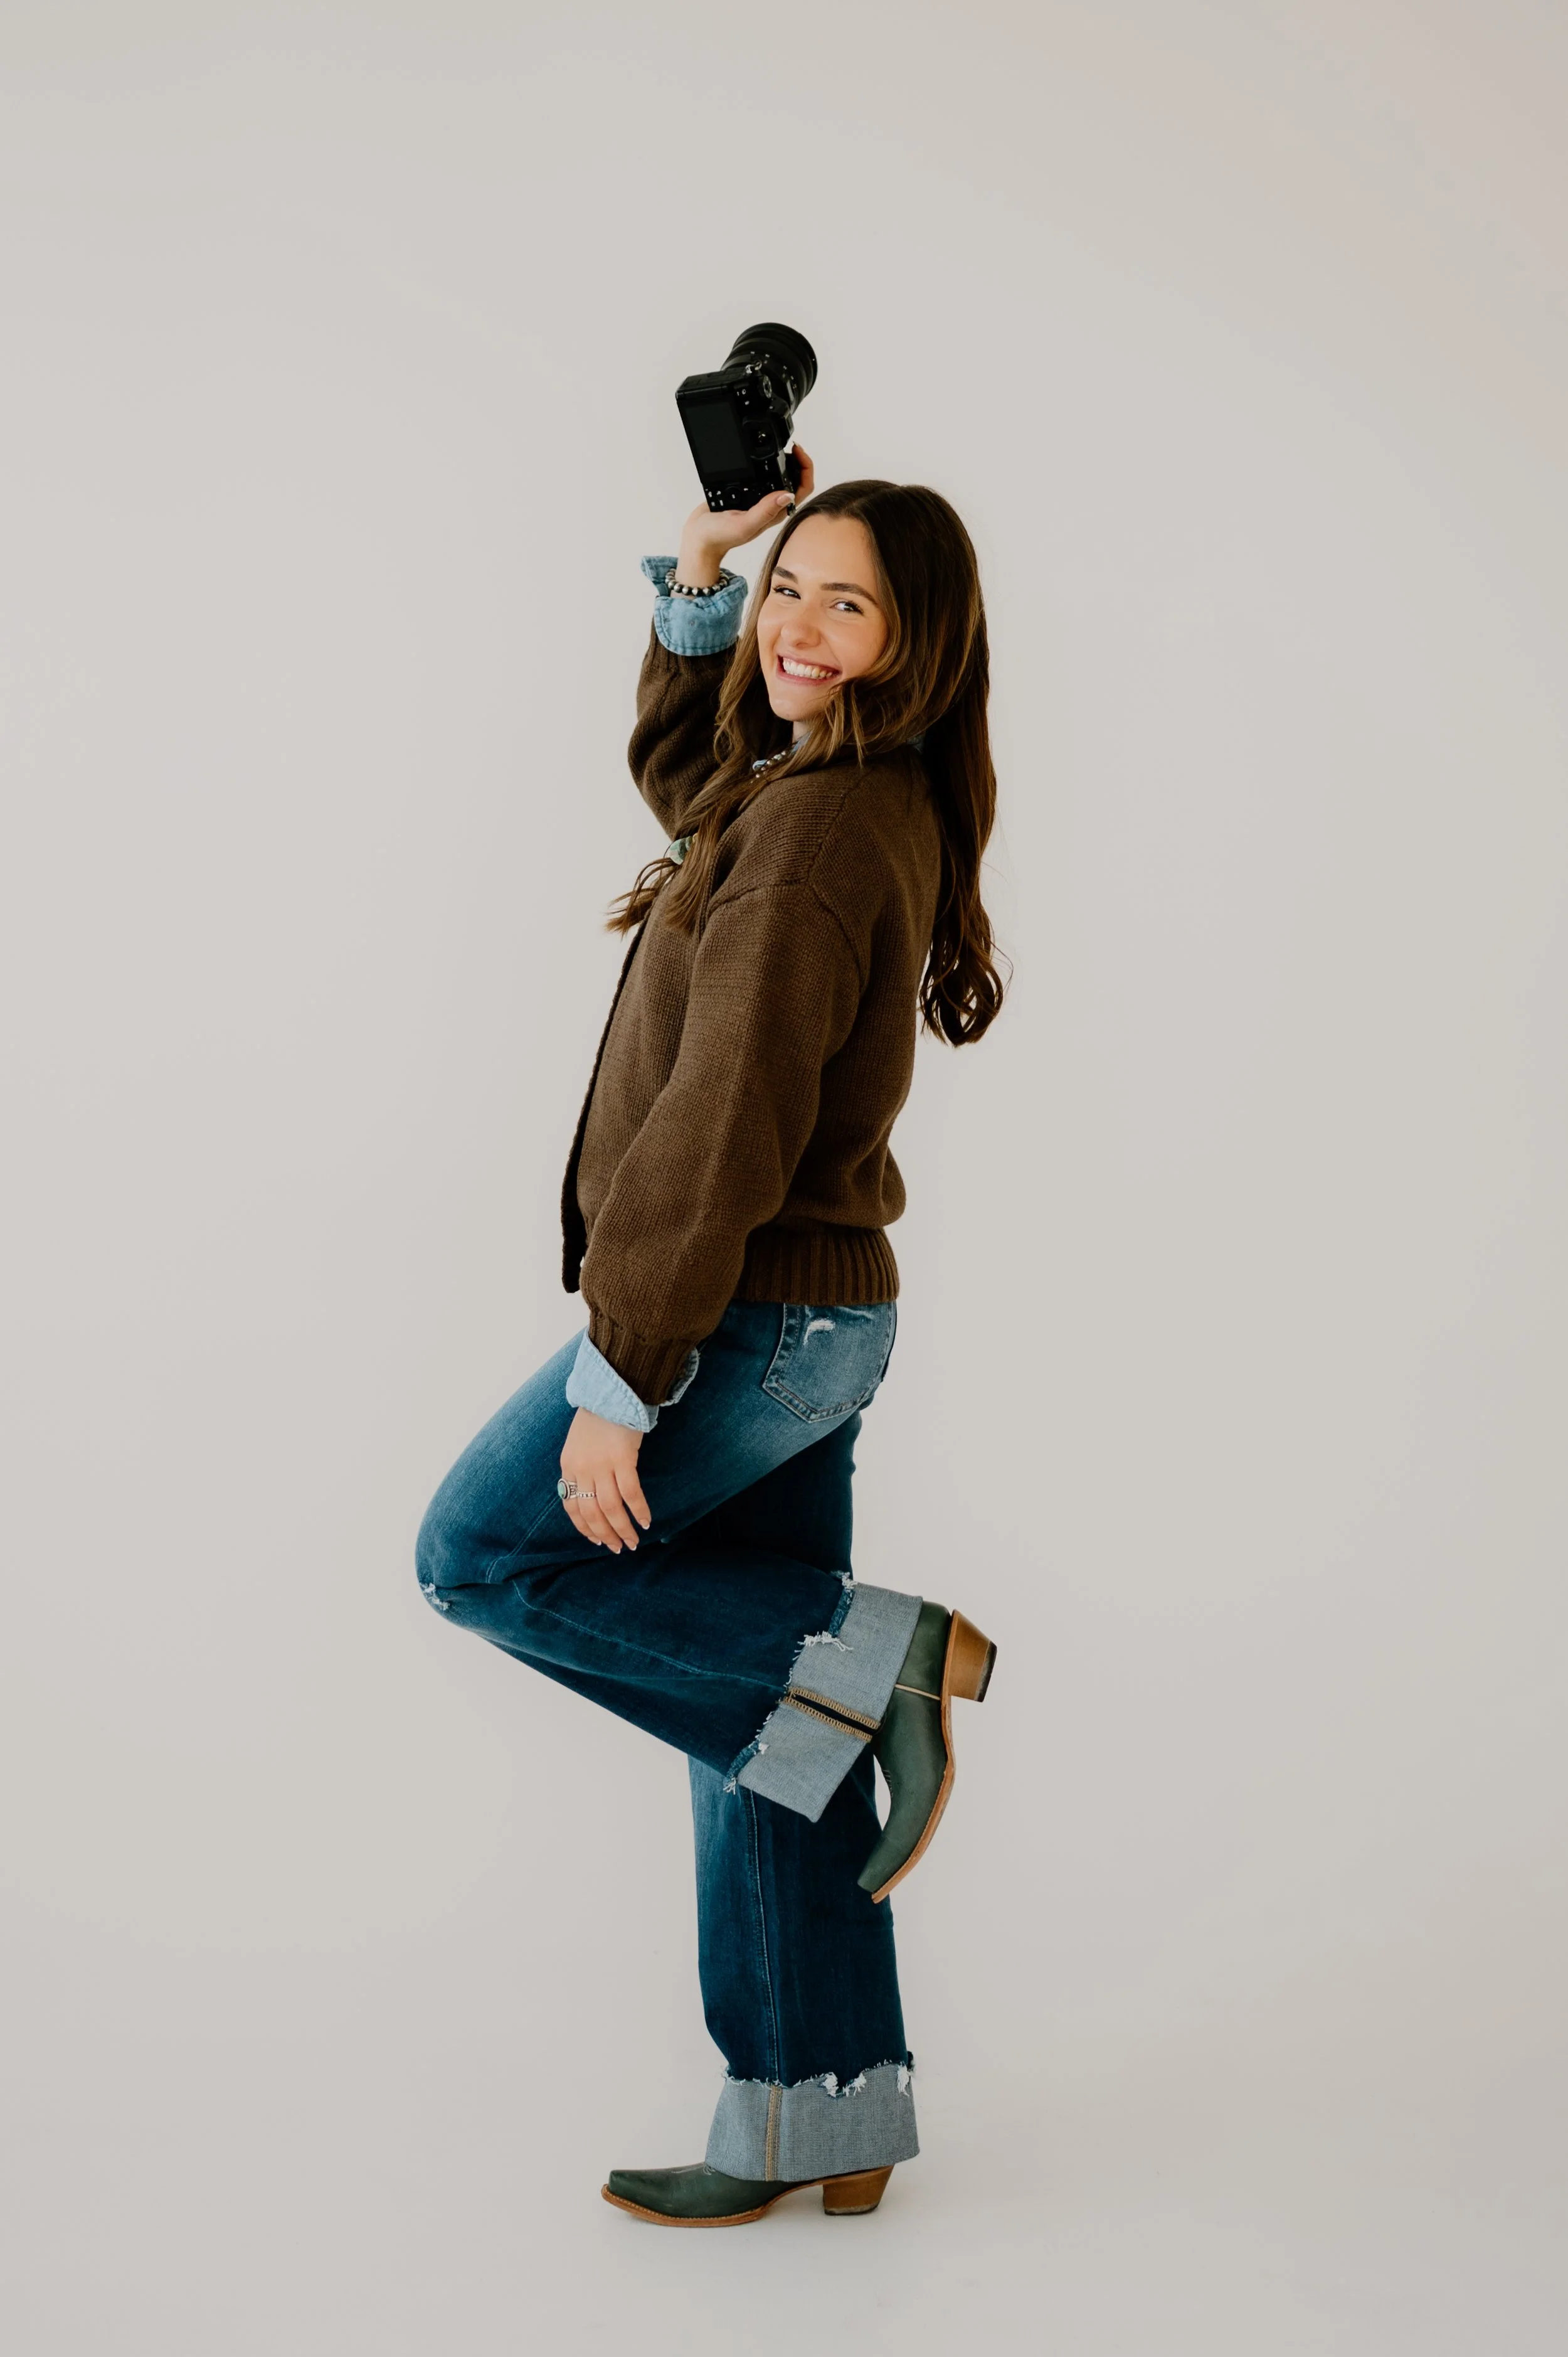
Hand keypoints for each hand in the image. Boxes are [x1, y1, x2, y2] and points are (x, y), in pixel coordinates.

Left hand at [559, 1407, 651, 1553]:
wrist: (612, 1389)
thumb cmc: (598, 1417)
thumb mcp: (578, 1444)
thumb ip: (581, 1468)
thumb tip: (592, 1494)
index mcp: (568, 1467)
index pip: (571, 1507)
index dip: (584, 1528)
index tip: (597, 1540)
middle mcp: (582, 1469)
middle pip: (591, 1513)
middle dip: (605, 1535)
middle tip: (618, 1548)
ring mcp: (601, 1465)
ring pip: (610, 1508)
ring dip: (622, 1529)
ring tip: (633, 1541)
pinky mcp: (622, 1459)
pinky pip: (631, 1493)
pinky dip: (639, 1510)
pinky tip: (646, 1521)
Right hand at [674, 443, 816, 586]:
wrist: (700, 537)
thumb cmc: (719, 536)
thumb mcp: (744, 524)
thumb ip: (764, 511)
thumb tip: (786, 494)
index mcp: (775, 513)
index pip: (802, 489)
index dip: (805, 468)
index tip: (797, 452)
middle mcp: (771, 506)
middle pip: (796, 481)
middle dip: (799, 461)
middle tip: (792, 446)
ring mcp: (760, 499)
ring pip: (781, 477)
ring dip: (785, 461)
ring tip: (782, 447)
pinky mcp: (748, 493)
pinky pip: (763, 476)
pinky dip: (766, 464)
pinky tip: (760, 456)